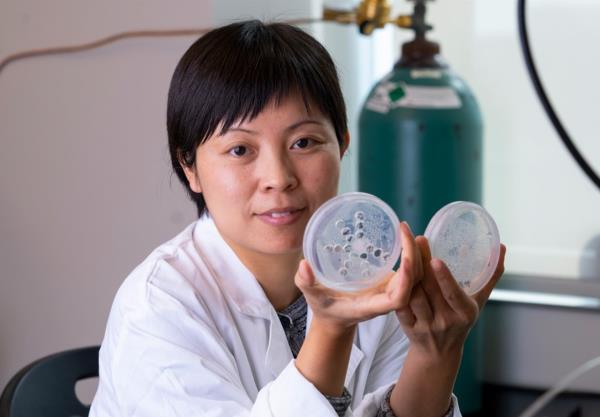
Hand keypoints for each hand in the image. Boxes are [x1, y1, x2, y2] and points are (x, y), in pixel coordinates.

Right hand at [295, 222, 421, 334]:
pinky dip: (410, 254)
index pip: (399, 298)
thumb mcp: (312, 295)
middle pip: (414, 283)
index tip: (405, 259)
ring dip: (416, 253)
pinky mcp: (390, 284)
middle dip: (415, 257)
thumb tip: (304, 264)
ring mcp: (390, 292)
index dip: (407, 280)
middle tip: (404, 230)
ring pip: (416, 276)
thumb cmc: (324, 308)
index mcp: (372, 306)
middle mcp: (386, 300)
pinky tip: (404, 236)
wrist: (334, 318)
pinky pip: (409, 272)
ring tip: (405, 229)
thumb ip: (306, 282)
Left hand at [396, 229, 506, 357]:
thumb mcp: (479, 301)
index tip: (436, 259)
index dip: (444, 278)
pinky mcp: (408, 328)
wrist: (439, 352)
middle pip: (430, 289)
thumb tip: (502, 247)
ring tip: (407, 252)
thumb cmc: (461, 319)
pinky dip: (398, 290)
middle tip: (416, 241)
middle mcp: (446, 320)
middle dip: (422, 263)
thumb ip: (491, 275)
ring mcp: (426, 325)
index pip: (453, 294)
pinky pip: (400, 306)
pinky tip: (397, 272)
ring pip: (413, 296)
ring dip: (408, 274)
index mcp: (465, 313)